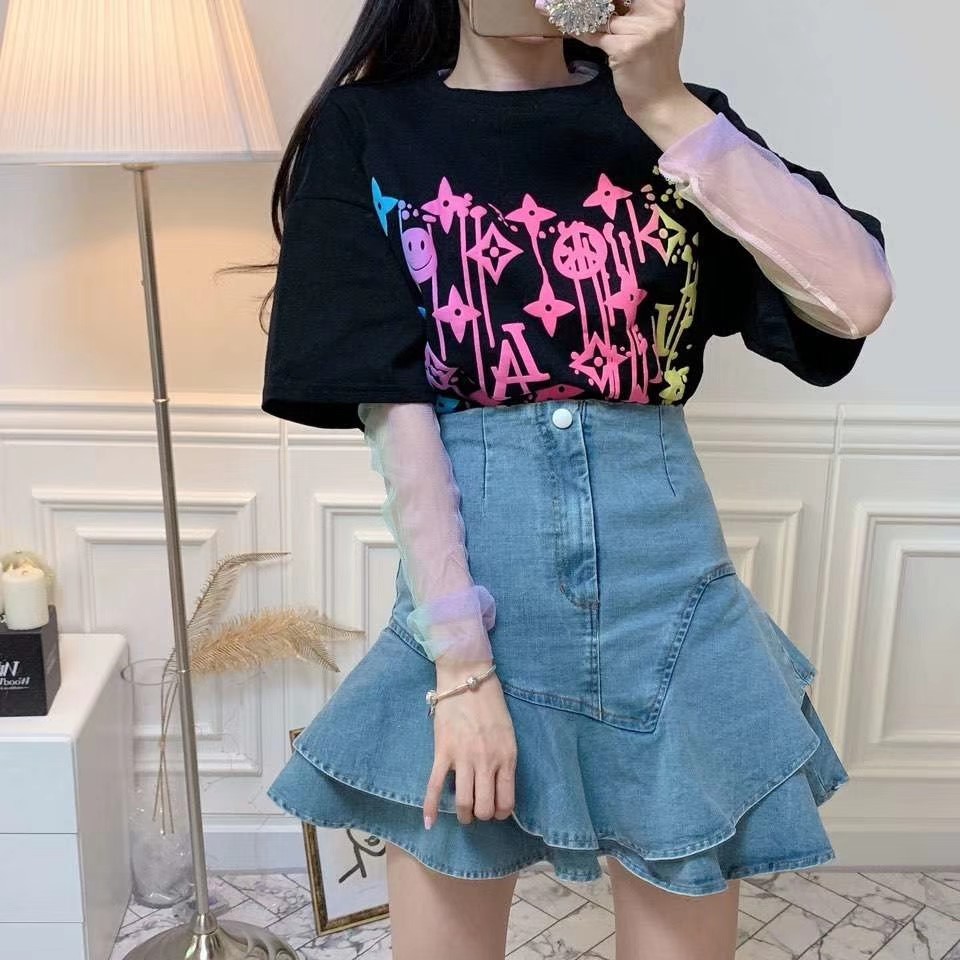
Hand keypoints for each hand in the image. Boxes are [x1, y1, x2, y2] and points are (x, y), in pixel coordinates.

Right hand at [422, 663, 516, 828]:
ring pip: (463, 802)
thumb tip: (498, 785)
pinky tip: (429, 823)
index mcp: (507, 757)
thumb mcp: (508, 733)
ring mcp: (463, 758)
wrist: (467, 678)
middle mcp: (487, 762)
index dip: (501, 813)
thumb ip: (504, 759)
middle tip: (478, 811)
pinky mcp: (443, 752)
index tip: (496, 810)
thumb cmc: (490, 704)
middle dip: (482, 815)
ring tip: (463, 814)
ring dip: (463, 814)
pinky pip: (435, 786)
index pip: (506, 801)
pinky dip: (430, 808)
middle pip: (485, 807)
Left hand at [535, 0, 715, 149]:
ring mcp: (644, 30)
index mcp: (669, 3)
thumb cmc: (655, 67)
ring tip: (563, 14)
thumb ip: (639, 9)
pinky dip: (581, 33)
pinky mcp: (626, 48)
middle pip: (614, 0)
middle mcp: (660, 12)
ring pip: (604, 18)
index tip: (587, 1)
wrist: (659, 100)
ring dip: (584, 19)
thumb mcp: (655, 29)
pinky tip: (569, 29)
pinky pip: (596, 35)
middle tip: (561, 2)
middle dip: (590, 3)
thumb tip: (602, 2)